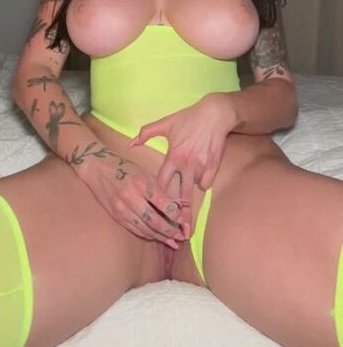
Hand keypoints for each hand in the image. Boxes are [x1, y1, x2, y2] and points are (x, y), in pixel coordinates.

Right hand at [78, 149, 187, 248]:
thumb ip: (160, 191)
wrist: (97, 169)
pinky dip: (146, 235)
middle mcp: (131, 198)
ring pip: (145, 229)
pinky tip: (155, 236)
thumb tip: (176, 208)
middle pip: (155, 221)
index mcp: (141, 184)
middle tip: (180, 237)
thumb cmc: (124, 169)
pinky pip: (134, 229)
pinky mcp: (116, 215)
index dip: (176, 216)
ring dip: (160, 237)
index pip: (164, 205)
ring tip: (171, 241)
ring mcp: (122, 209)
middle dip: (170, 231)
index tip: (183, 222)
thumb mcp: (145, 174)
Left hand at [131, 93, 239, 234]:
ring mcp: (203, 166)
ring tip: (188, 228)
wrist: (216, 114)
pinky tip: (198, 195)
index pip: (163, 182)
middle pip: (182, 195)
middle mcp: (187, 164)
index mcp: (173, 155)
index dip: (158, 198)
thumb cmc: (188, 118)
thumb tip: (131, 143)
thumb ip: (146, 133)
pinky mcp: (215, 165)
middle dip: (180, 215)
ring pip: (195, 191)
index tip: (154, 213)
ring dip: (191, 206)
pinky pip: (207, 183)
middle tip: (178, 233)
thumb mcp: (165, 123)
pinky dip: (203, 187)